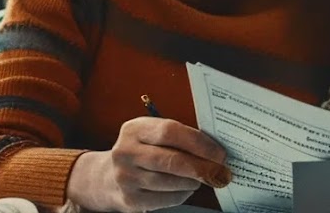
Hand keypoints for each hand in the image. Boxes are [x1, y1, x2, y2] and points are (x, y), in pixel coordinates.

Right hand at [66, 117, 231, 211]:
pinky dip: (182, 194)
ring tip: (203, 178)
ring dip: (194, 181)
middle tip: (222, 172)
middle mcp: (126, 152)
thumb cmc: (142, 151)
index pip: (170, 131)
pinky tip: (186, 188)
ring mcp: (125, 177)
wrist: (107, 177)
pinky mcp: (129, 199)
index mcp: (134, 129)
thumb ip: (179, 137)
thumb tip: (215, 150)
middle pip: (172, 160)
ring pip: (171, 182)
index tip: (219, 152)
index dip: (199, 143)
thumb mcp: (152, 135)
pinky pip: (166, 199)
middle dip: (202, 167)